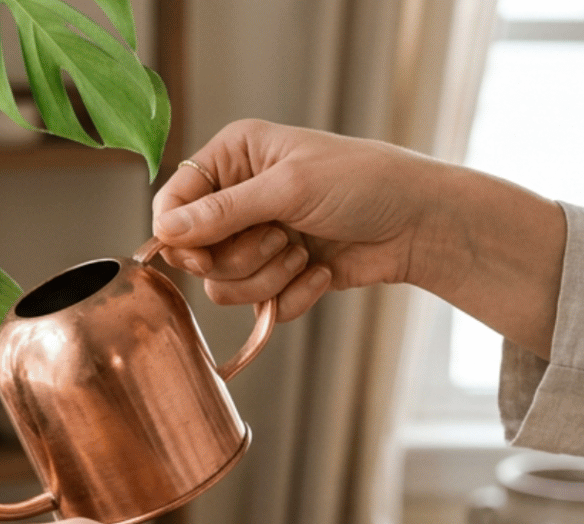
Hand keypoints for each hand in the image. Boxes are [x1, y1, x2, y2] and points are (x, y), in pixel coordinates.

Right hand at [153, 120, 449, 320]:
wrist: (419, 223)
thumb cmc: (363, 183)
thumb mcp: (289, 188)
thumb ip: (222, 212)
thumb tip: (164, 230)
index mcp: (233, 157)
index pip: (172, 201)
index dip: (178, 234)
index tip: (201, 253)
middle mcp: (238, 198)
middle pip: (193, 253)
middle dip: (239, 256)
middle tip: (278, 238)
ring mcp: (256, 239)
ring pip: (222, 286)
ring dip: (267, 277)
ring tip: (304, 252)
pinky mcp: (277, 276)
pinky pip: (256, 304)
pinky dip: (291, 295)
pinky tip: (321, 272)